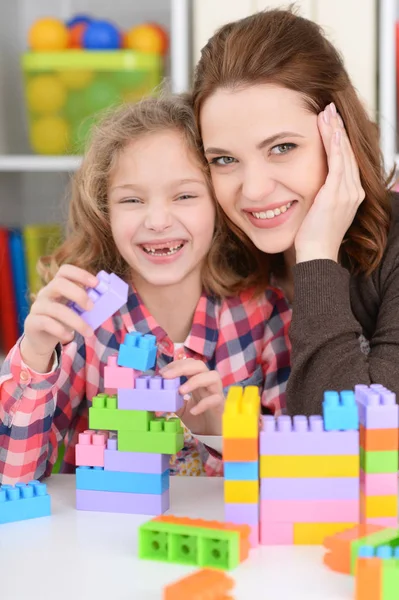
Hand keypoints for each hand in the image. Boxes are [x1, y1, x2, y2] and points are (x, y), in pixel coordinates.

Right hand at [21, 265, 97, 370]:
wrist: (41, 339)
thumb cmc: (62, 321)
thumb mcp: (75, 310)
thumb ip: (86, 304)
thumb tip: (107, 300)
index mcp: (57, 286)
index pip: (65, 270)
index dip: (80, 274)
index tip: (96, 283)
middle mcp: (45, 293)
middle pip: (58, 284)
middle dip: (78, 294)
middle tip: (92, 307)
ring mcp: (37, 307)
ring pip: (55, 309)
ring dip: (76, 321)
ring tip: (89, 332)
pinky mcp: (32, 322)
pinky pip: (46, 323)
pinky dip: (61, 330)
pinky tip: (70, 337)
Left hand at [160, 358, 224, 435]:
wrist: (209, 432)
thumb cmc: (196, 416)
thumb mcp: (180, 408)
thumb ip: (172, 400)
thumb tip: (158, 397)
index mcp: (197, 379)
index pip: (189, 364)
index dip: (176, 365)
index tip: (162, 373)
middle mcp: (207, 382)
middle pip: (200, 365)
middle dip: (182, 368)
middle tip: (167, 376)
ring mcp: (216, 391)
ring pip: (212, 376)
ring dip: (195, 381)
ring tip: (181, 391)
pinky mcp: (221, 404)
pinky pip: (215, 399)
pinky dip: (203, 404)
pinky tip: (193, 411)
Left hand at [295, 102, 364, 262]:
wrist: (316, 255)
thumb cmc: (313, 238)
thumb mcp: (320, 212)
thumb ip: (320, 197)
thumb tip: (310, 189)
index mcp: (351, 194)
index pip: (346, 159)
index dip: (339, 139)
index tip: (330, 122)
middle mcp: (353, 191)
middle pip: (347, 152)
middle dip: (338, 129)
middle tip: (330, 108)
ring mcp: (347, 192)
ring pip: (343, 154)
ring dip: (335, 131)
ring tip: (328, 112)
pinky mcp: (336, 195)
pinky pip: (337, 164)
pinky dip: (335, 145)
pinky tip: (331, 130)